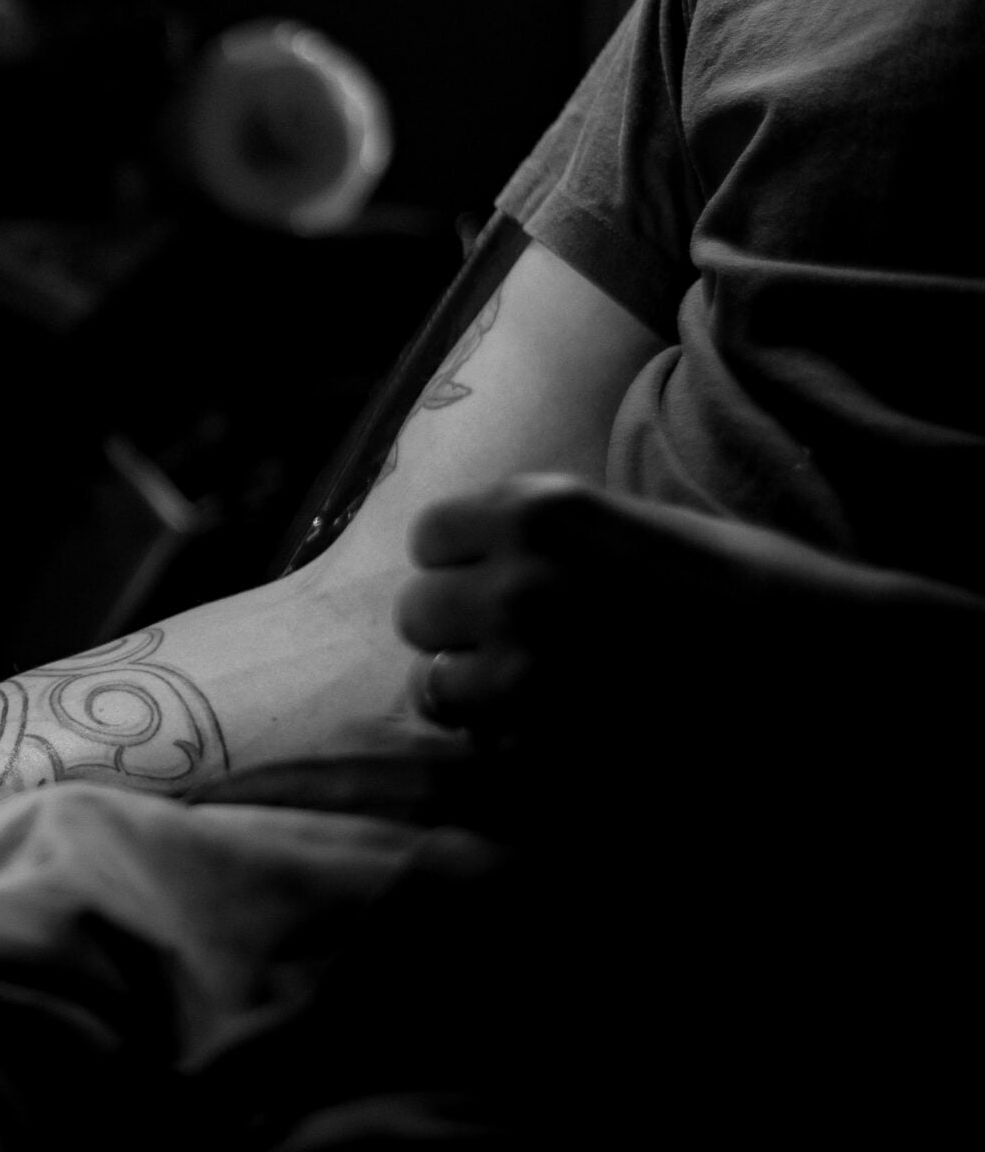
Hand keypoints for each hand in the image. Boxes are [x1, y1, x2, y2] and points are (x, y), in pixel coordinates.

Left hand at [396, 474, 978, 737]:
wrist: (855, 690)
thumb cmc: (765, 601)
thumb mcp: (648, 530)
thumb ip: (554, 540)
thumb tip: (475, 559)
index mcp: (543, 512)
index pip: (431, 536)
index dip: (465, 567)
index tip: (502, 589)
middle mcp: (519, 585)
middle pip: (418, 612)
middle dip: (463, 634)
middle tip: (532, 656)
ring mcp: (527, 676)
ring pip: (438, 691)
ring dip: (481, 701)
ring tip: (558, 706)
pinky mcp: (544, 760)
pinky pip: (481, 757)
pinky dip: (512, 758)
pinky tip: (576, 750)